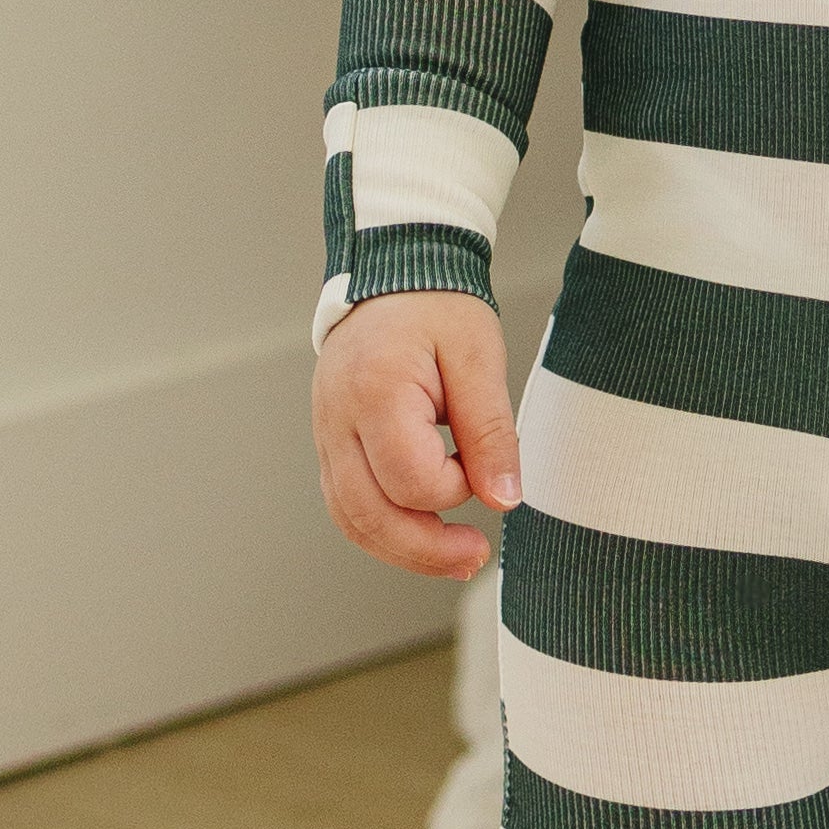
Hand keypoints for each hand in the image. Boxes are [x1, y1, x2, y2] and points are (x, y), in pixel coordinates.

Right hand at [314, 292, 521, 576]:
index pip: (410, 479)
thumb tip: (503, 498)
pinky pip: (346, 502)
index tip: (483, 466)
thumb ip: (490, 431)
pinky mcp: (330, 441)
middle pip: (368, 515)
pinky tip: (420, 530)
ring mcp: (325, 432)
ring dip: (402, 549)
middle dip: (425, 549)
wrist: (395, 271)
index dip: (455, 487)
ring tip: (452, 556)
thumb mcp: (479, 357)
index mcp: (375, 390)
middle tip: (474, 557)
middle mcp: (336, 418)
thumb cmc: (438, 306)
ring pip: (350, 518)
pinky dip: (382, 526)